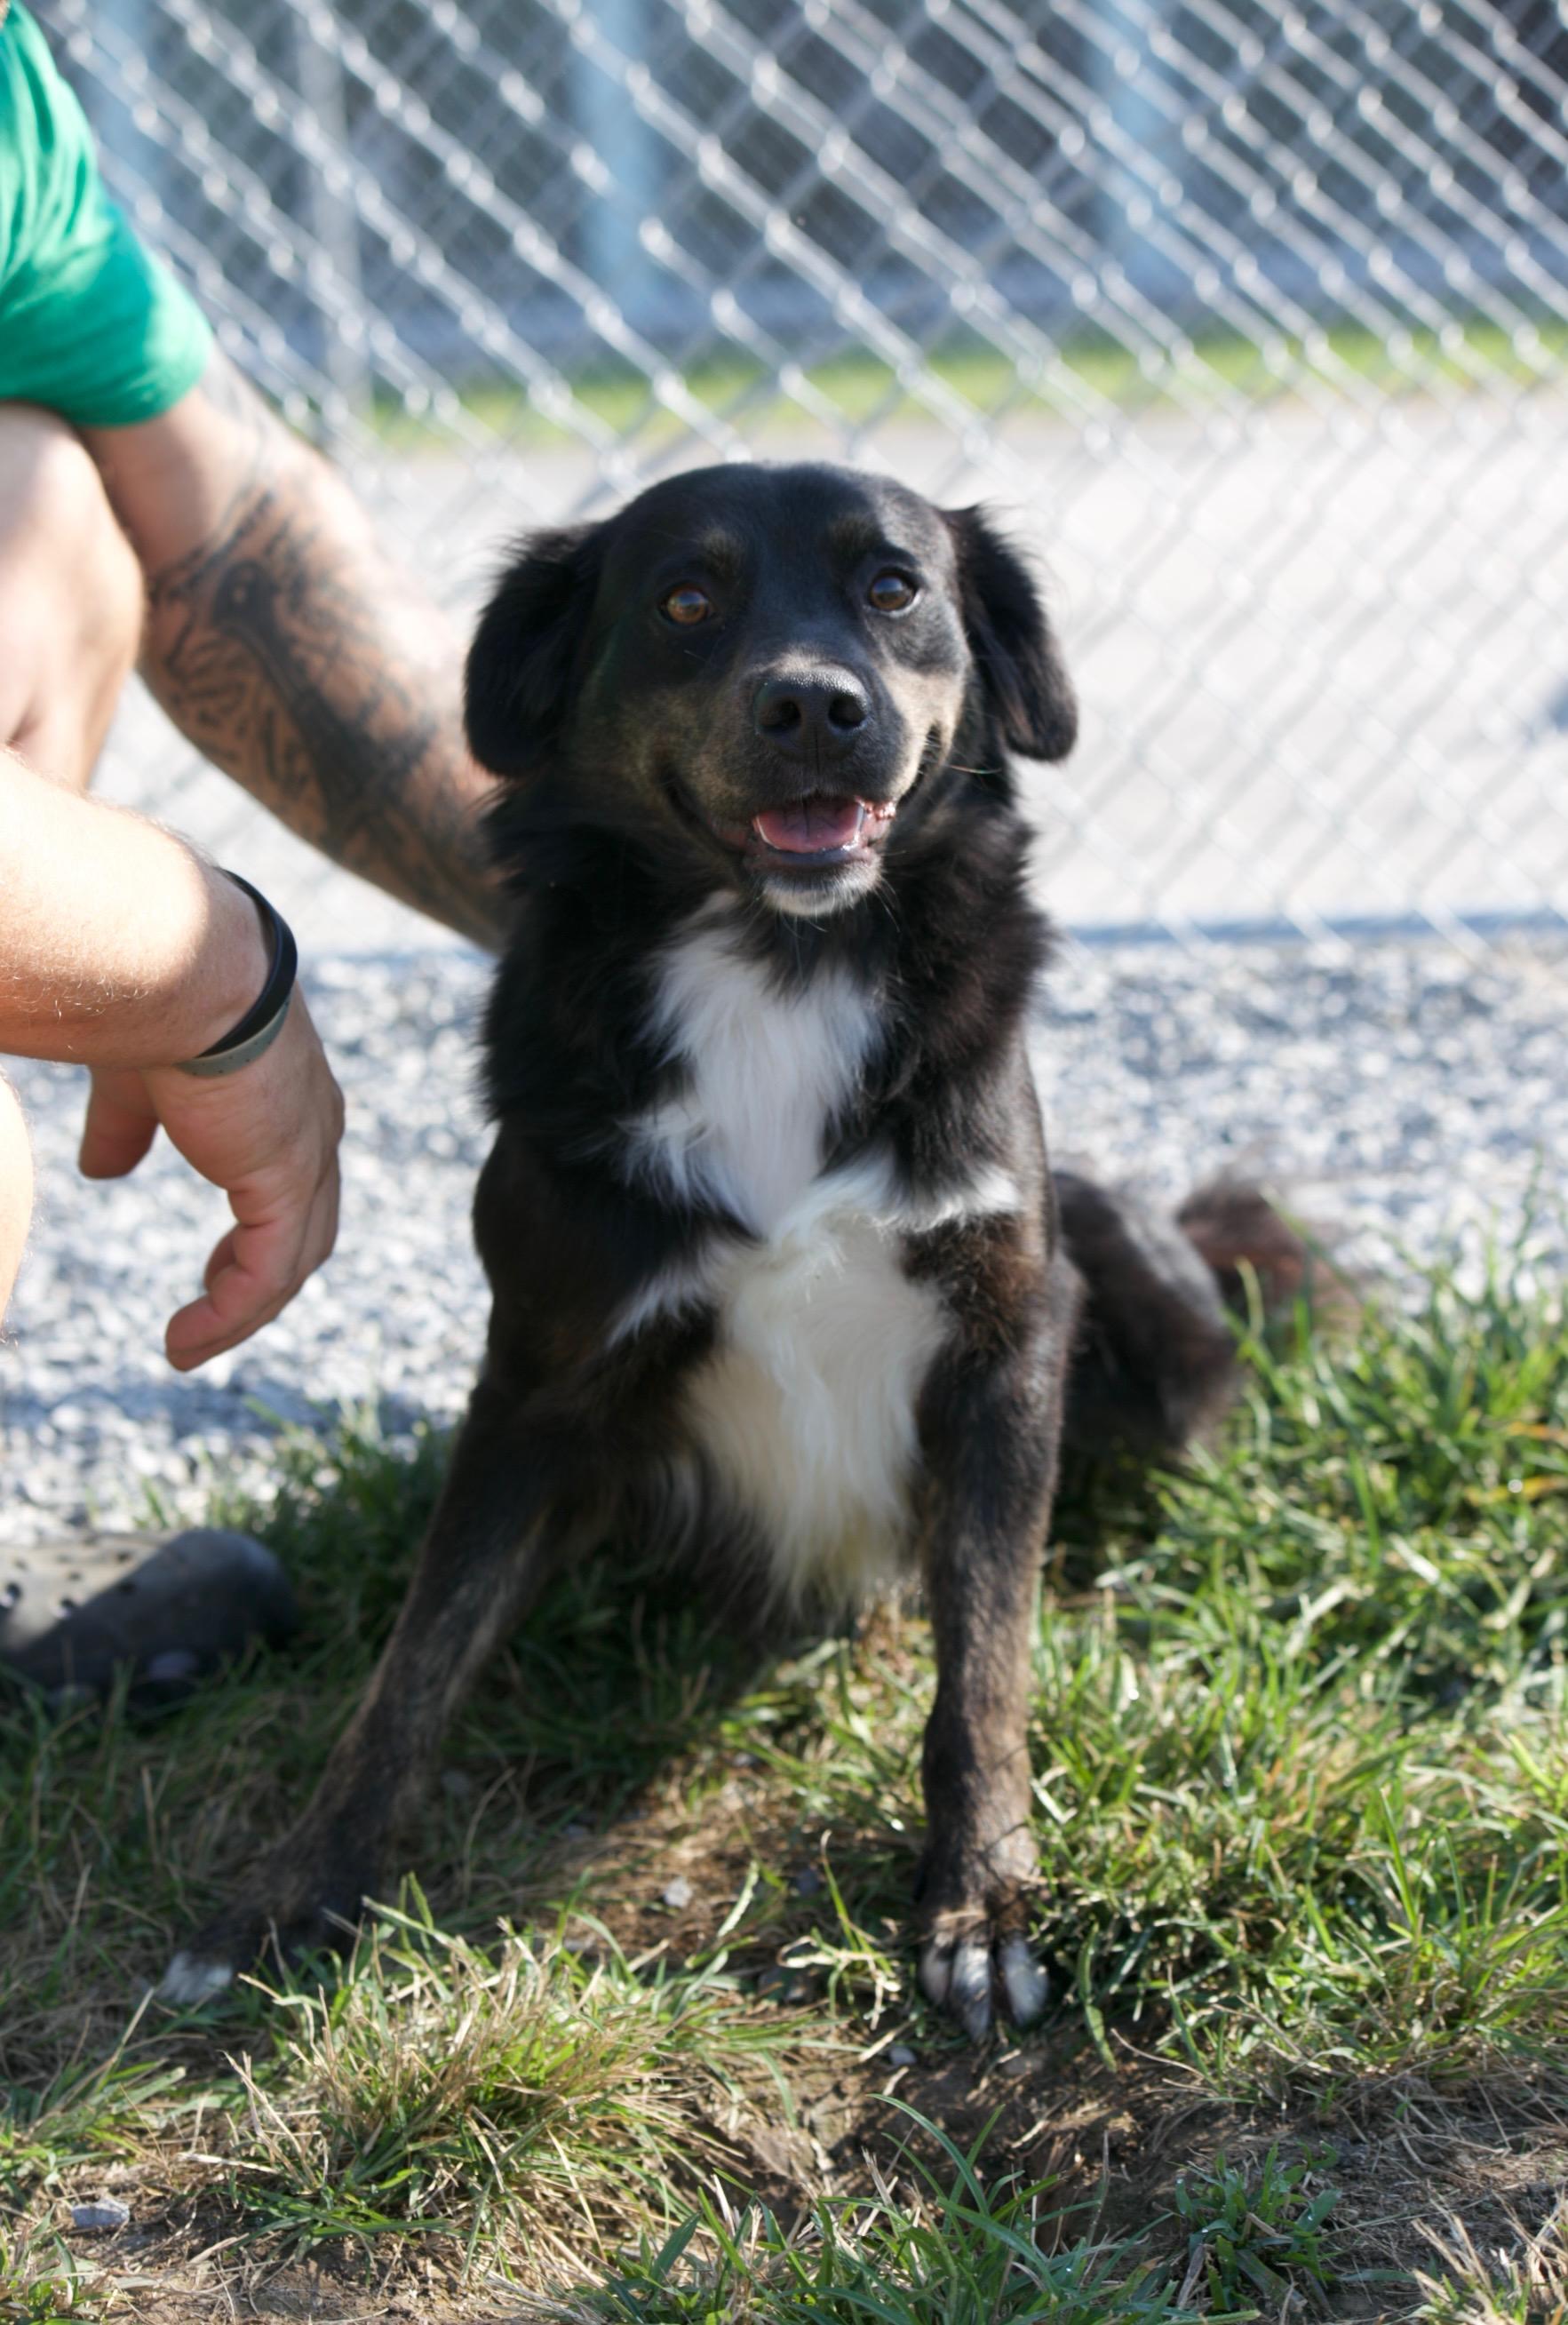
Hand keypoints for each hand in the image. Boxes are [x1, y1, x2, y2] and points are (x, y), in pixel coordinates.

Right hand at [79, 992, 344, 1369]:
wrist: (178, 969)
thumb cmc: (156, 1000)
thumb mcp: (139, 1081)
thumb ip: (127, 1128)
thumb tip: (101, 1172)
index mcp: (289, 1096)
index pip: (293, 1182)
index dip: (258, 1231)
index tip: (218, 1265)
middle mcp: (314, 1126)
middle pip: (306, 1228)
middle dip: (260, 1276)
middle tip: (211, 1312)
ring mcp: (308, 1154)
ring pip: (293, 1259)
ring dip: (244, 1311)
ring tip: (187, 1346)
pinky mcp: (287, 1180)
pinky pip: (269, 1272)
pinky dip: (233, 1313)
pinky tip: (188, 1340)